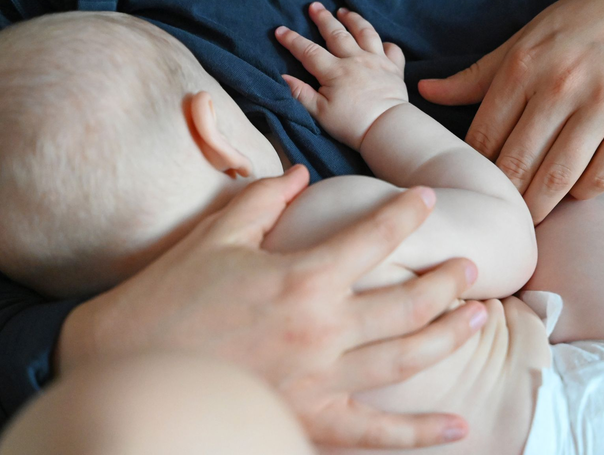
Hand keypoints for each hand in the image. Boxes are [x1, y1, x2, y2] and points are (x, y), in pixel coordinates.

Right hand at [56, 165, 486, 448]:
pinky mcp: (309, 422)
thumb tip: (298, 174)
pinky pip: (376, 434)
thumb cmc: (166, 300)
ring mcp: (320, 381)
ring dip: (448, 336)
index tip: (430, 201)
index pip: (374, 237)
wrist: (124, 372)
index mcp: (301, 277)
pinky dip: (419, 434)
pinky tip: (457, 426)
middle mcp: (323, 329)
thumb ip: (262, 200)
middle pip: (406, 302)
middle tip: (472, 267)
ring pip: (406, 358)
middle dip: (446, 281)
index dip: (407, 215)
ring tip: (479, 317)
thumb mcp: (214, 237)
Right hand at [276, 2, 407, 149]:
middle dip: (323, 18)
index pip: (308, 51)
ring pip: (365, 32)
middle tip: (314, 6)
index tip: (280, 30)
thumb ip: (301, 93)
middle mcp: (355, 59)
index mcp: (335, 71)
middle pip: (336, 33)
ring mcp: (377, 61)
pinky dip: (387, 43)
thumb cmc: (351, 124)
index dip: (292, 40)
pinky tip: (381, 42)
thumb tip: (283, 77)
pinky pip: (392, 49)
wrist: (387, 129)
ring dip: (353, 20)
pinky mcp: (394, 69)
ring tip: (344, 11)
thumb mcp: (320, 113)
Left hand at [419, 0, 603, 223]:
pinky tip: (572, 193)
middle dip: (502, 198)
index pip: (482, 137)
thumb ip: (476, 75)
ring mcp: (603, 103)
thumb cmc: (584, 20)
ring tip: (528, 219)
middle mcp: (559, 85)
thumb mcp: (525, 38)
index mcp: (522, 66)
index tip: (470, 189)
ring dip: (539, 206)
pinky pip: (603, 175)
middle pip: (516, 164)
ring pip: (557, 178)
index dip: (472, 171)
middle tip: (495, 217)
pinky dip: (583, 193)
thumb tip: (425, 92)